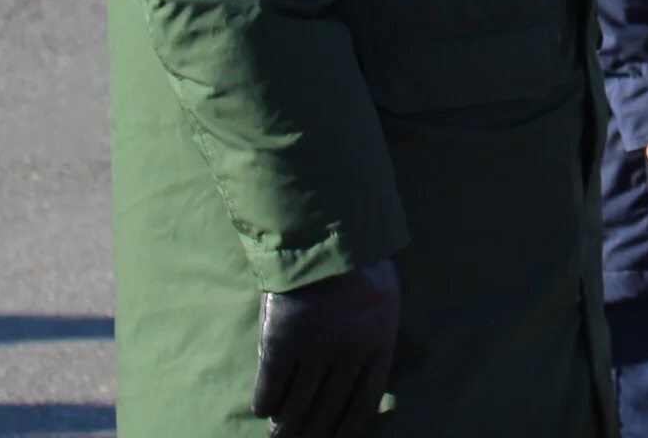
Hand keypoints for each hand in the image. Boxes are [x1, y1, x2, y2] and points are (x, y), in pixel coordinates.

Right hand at [251, 259, 401, 437]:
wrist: (323, 231)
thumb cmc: (358, 262)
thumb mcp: (384, 299)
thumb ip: (376, 336)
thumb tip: (371, 375)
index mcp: (379, 343)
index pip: (364, 402)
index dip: (349, 429)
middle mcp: (349, 352)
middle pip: (329, 409)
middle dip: (313, 434)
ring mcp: (315, 347)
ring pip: (298, 404)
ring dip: (286, 427)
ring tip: (279, 437)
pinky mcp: (281, 340)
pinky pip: (271, 384)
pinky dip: (265, 400)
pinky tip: (262, 409)